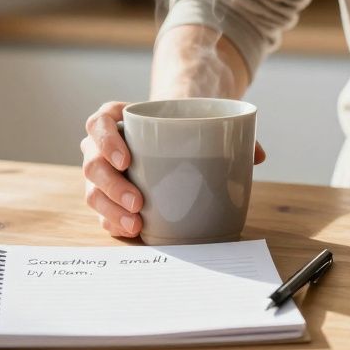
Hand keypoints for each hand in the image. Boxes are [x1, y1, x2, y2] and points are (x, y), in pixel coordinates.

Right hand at [81, 101, 266, 237]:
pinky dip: (114, 223)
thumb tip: (257, 155)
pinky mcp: (108, 198)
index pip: (99, 123)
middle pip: (92, 162)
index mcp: (117, 118)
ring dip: (111, 210)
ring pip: (93, 192)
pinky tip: (131, 230)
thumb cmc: (184, 127)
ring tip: (137, 223)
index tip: (127, 160)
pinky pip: (101, 213)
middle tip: (138, 202)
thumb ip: (229, 132)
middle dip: (111, 185)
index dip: (106, 141)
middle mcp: (101, 146)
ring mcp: (102, 173)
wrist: (176, 137)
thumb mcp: (201, 121)